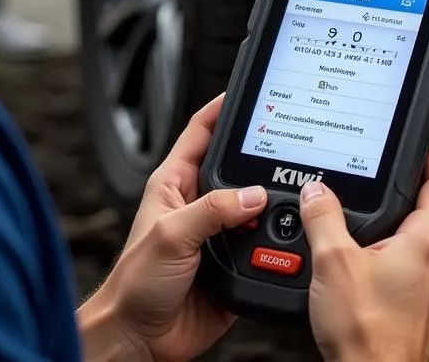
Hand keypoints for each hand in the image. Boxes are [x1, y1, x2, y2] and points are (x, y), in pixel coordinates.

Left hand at [80, 96, 266, 361]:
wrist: (140, 340)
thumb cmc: (134, 284)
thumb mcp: (171, 235)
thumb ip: (212, 210)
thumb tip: (252, 193)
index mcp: (175, 183)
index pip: (200, 132)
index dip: (221, 108)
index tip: (245, 91)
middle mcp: (198, 205)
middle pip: (236, 167)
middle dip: (260, 157)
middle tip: (288, 142)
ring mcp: (217, 234)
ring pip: (256, 206)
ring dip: (273, 205)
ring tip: (293, 194)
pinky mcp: (234, 265)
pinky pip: (265, 247)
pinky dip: (279, 243)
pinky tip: (291, 239)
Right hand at [301, 143, 428, 361]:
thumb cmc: (367, 336)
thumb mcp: (332, 262)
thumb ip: (323, 217)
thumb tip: (317, 192)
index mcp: (426, 243)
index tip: (423, 142)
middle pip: (428, 216)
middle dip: (400, 201)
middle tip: (374, 188)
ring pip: (418, 250)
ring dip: (393, 239)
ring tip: (358, 237)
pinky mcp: (424, 317)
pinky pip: (411, 279)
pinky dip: (390, 269)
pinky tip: (362, 277)